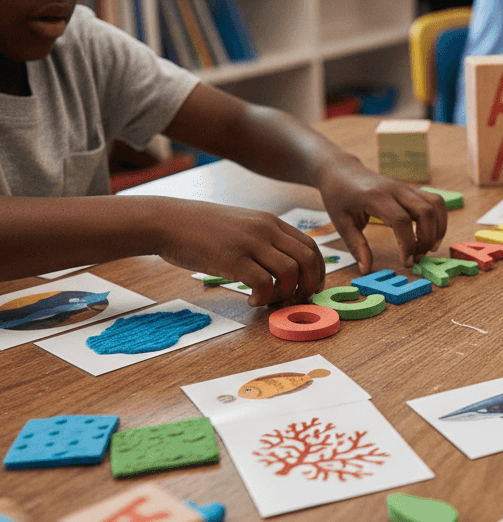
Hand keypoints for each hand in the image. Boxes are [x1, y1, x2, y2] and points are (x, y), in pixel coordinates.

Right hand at [155, 201, 323, 306]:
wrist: (166, 221)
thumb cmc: (201, 228)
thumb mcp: (241, 225)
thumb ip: (263, 240)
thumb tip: (283, 268)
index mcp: (271, 222)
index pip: (311, 246)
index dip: (317, 271)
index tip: (310, 288)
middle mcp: (266, 229)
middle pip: (309, 260)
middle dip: (309, 285)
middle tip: (296, 300)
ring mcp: (250, 243)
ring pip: (291, 272)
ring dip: (286, 294)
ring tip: (270, 301)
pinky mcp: (232, 259)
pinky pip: (264, 284)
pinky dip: (264, 298)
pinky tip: (252, 301)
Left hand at [318, 157, 446, 272]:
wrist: (342, 171)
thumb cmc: (340, 197)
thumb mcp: (341, 223)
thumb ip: (356, 246)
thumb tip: (366, 269)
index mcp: (376, 198)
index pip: (402, 220)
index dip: (408, 244)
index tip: (405, 261)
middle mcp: (396, 190)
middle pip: (426, 211)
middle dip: (427, 239)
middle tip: (416, 258)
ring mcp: (406, 187)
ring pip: (436, 204)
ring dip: (438, 228)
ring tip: (429, 248)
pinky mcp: (412, 189)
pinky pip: (435, 201)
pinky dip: (439, 219)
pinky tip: (431, 235)